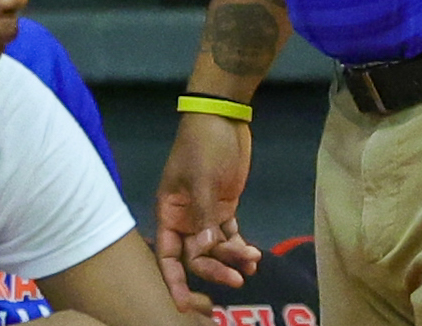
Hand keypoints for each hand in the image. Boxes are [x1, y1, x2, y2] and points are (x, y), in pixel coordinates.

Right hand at [154, 112, 261, 311]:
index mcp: (169, 212)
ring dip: (231, 259)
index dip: (174, 280)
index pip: (167, 255)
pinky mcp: (224, 208)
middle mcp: (184, 219)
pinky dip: (239, 247)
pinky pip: (229, 236)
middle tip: (237, 279)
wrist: (223, 117)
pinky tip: (254, 256)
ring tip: (252, 262)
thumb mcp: (201, 177)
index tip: (183, 304)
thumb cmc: (204, 145)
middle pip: (195, 257)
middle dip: (214, 270)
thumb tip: (203, 249)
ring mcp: (205, 214)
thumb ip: (203, 215)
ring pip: (215, 249)